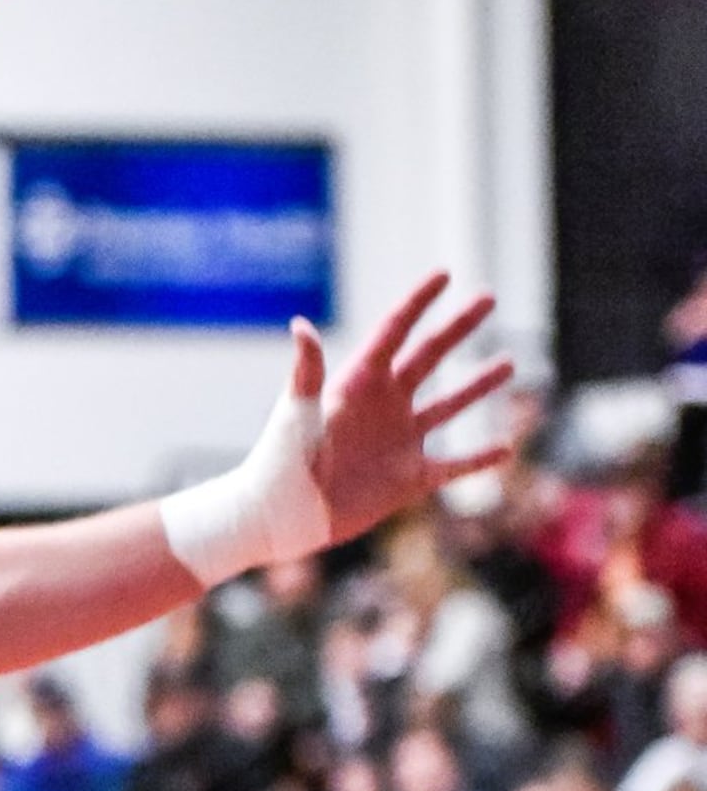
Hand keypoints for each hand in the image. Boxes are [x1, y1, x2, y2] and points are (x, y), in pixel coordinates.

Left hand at [294, 270, 513, 546]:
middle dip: (458, 327)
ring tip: (508, 362)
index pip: (395, 330)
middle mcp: (384, 404)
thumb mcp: (297, 412)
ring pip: (449, 406)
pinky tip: (506, 447)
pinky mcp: (408, 480)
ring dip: (478, 384)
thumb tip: (300, 323)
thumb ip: (308, 371)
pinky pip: (453, 465)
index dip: (419, 301)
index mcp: (359, 382)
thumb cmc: (280, 461)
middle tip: (488, 298)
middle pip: (429, 355)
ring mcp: (399, 441)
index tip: (444, 274)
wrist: (281, 516)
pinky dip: (479, 458)